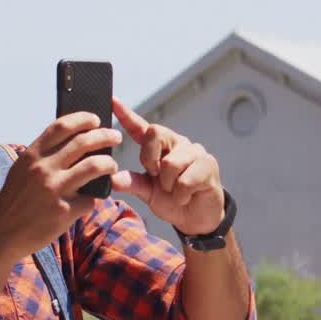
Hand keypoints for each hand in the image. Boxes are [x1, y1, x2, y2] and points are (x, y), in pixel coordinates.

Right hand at [0, 112, 122, 260]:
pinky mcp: (64, 212)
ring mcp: (54, 190)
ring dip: (109, 163)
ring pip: (95, 166)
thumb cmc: (17, 198)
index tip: (96, 119)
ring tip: (112, 165)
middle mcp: (43, 169)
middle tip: (116, 136)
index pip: (62, 126)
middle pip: (84, 142)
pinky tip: (92, 198)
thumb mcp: (23, 169)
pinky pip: (91, 198)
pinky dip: (94, 197)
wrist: (2, 233)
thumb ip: (44, 154)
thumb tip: (76, 138)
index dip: (83, 119)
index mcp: (32, 155)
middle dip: (106, 136)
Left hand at [110, 97, 225, 235]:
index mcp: (159, 147)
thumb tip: (112, 179)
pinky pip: (185, 180)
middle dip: (150, 159)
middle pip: (155, 133)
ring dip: (168, 185)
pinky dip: (181, 195)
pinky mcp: (209, 164)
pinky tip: (187, 196)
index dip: (126, 114)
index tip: (112, 101)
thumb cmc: (172, 200)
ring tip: (175, 192)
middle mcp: (177, 143)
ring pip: (170, 162)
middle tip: (156, 177)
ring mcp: (195, 152)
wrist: (196, 218)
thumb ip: (132, 183)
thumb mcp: (147, 192)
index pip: (141, 127)